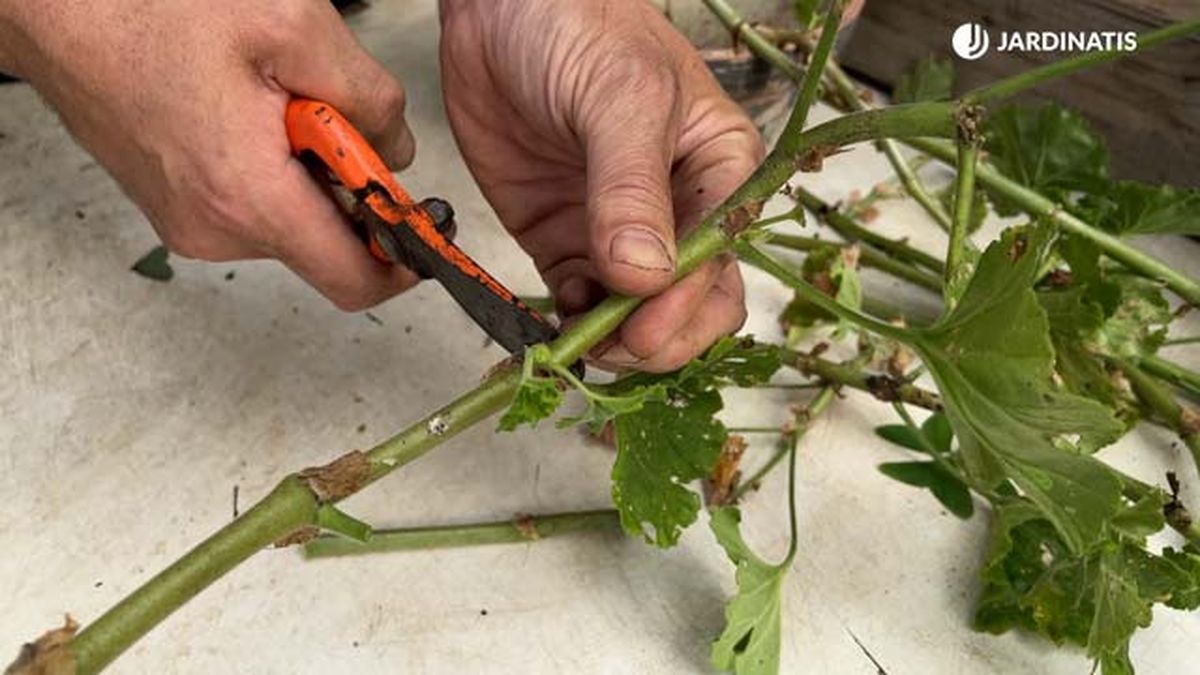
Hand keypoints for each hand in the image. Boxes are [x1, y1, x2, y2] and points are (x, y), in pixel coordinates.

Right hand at [2, 1, 414, 309]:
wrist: (50, 3)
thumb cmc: (153, 5)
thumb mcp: (293, 27)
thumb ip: (369, 99)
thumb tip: (398, 152)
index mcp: (250, 198)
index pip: (354, 281)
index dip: (405, 262)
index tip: (427, 230)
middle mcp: (215, 229)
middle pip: (324, 241)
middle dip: (349, 186)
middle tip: (330, 111)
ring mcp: (187, 220)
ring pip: (287, 216)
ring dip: (306, 167)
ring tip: (274, 94)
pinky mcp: (170, 203)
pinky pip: (248, 200)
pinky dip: (270, 164)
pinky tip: (246, 104)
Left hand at [439, 0, 763, 371]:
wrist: (500, 5)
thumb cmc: (581, 25)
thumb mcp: (622, 96)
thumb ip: (632, 187)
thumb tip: (645, 278)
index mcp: (718, 171)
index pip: (722, 261)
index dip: (687, 306)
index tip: (641, 327)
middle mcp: (675, 210)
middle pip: (690, 304)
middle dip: (656, 339)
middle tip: (610, 350)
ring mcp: (616, 231)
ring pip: (634, 316)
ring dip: (607, 342)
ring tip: (572, 345)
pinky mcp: (563, 240)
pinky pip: (575, 301)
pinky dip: (565, 324)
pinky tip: (547, 323)